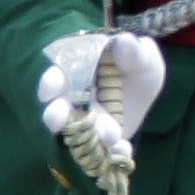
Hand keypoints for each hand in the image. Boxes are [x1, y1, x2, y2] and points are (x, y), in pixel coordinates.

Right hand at [34, 28, 163, 163]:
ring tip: (109, 137)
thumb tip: (123, 42)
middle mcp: (74, 100)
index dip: (50, 85)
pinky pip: (105, 150)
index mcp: (75, 74)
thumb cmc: (136, 62)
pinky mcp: (103, 139)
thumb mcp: (142, 53)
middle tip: (60, 119)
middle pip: (57, 110)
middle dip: (57, 116)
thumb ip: (134, 49)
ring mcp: (87, 122)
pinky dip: (114, 152)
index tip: (49, 89)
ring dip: (87, 137)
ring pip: (77, 134)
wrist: (145, 82)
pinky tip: (126, 150)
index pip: (55, 79)